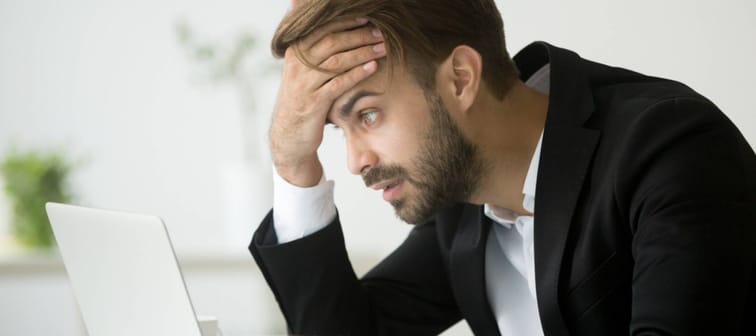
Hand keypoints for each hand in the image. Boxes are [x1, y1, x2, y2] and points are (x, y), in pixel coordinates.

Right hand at [269, 18, 385, 185]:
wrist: (289, 135)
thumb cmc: (301, 101)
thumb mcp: (301, 73)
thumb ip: (312, 51)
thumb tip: (322, 25)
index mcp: (294, 54)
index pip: (321, 30)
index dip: (344, 23)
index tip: (366, 19)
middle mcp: (297, 66)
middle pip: (331, 42)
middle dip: (358, 35)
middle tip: (379, 32)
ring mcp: (304, 85)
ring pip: (337, 61)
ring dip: (363, 52)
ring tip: (382, 47)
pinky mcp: (314, 103)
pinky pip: (339, 83)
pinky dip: (357, 73)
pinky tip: (373, 67)